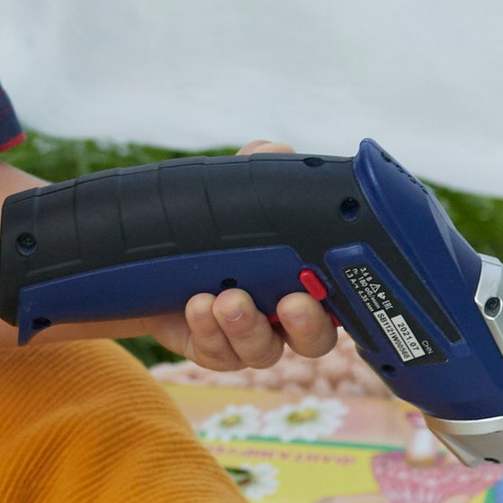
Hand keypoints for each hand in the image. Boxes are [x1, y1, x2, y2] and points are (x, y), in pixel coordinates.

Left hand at [145, 135, 339, 371]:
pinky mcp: (212, 349)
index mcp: (307, 279)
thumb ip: (259, 169)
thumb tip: (278, 151)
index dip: (348, 300)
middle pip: (315, 339)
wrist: (153, 255)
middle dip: (306, 324)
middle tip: (291, 303)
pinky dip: (208, 329)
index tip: (332, 285)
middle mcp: (285, 316)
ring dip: (247, 326)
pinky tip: (197, 305)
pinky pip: (218, 352)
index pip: (342, 298)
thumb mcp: (235, 193)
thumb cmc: (213, 227)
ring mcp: (249, 338)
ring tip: (226, 299)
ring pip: (263, 350)